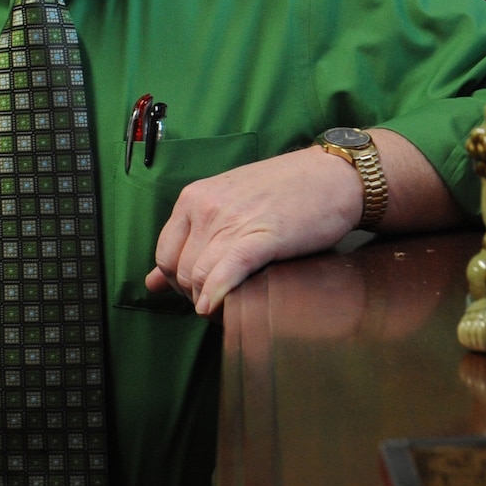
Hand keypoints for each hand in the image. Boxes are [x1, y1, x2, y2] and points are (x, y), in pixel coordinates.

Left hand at [145, 147, 363, 315]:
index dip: (177, 282)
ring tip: (226, 310)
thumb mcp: (229, 205)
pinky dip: (216, 295)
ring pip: (198, 276)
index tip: (199, 291)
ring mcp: (231, 220)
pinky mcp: (260, 236)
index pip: (164, 254)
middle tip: (217, 304)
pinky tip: (218, 309)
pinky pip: (225, 272)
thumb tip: (151, 284)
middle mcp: (206, 206)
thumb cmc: (288, 191)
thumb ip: (189, 240)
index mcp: (194, 197)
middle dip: (193, 295)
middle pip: (179, 270)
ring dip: (207, 302)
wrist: (334, 176)